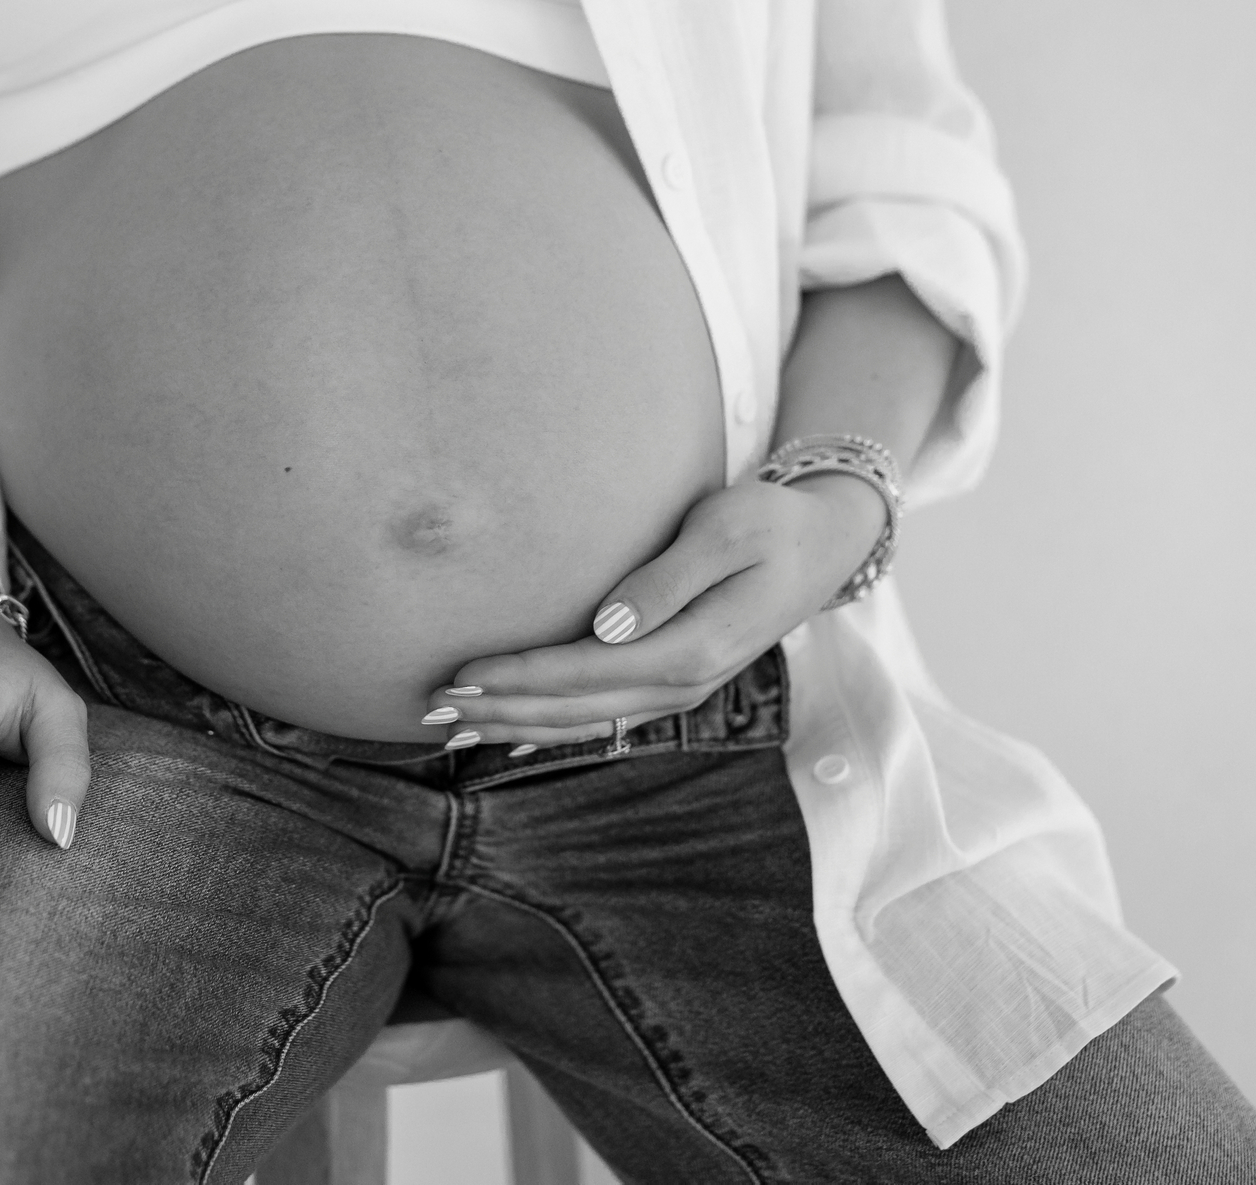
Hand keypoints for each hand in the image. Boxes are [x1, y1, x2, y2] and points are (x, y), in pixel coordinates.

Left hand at [422, 475, 884, 743]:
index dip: (518, 676)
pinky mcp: (675, 683)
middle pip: (575, 708)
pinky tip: (512, 734)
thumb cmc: (769, 521)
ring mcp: (681, 691)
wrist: (822, 544)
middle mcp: (684, 682)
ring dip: (517, 726)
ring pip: (584, 723)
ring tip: (453, 726)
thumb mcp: (726, 531)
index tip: (461, 672)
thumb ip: (666, 579)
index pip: (584, 670)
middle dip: (501, 709)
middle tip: (432, 705)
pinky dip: (553, 728)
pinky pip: (604, 719)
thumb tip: (607, 626)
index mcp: (693, 647)